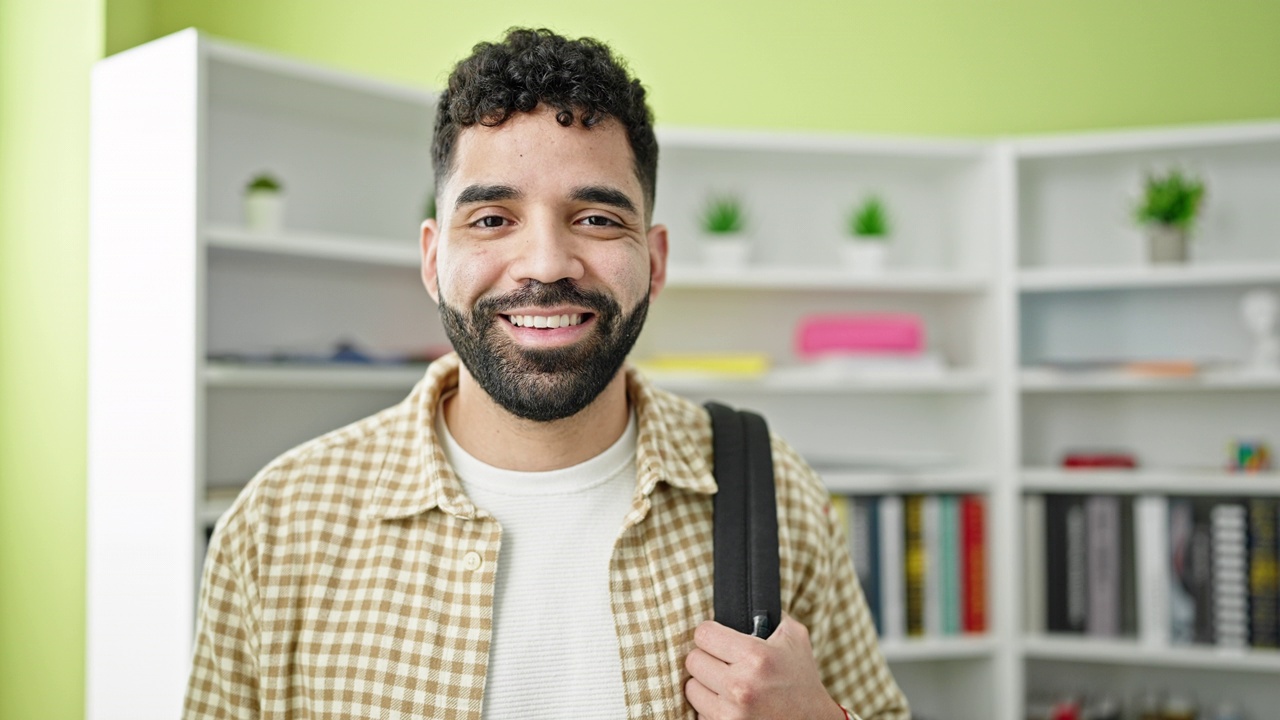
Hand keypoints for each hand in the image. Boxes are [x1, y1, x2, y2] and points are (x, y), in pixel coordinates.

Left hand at [684, 613, 845, 719]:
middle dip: (708, 660)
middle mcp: (741, 685)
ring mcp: (731, 713)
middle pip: (693, 660)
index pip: (703, 633)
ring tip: (727, 685)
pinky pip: (699, 713)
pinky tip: (730, 705)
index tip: (718, 639)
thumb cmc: (802, 681)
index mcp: (756, 656)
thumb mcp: (795, 639)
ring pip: (692, 688)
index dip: (711, 634)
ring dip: (706, 686)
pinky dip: (710, 709)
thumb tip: (747, 600)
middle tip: (724, 663)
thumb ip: (770, 615)